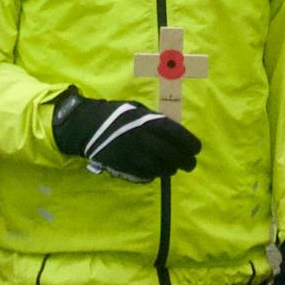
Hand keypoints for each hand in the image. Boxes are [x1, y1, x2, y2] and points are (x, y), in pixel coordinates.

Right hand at [52, 90, 200, 180]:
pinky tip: (157, 171)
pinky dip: (155, 174)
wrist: (88, 127)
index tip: (196, 149)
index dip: (191, 144)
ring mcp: (135, 155)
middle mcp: (144, 139)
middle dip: (186, 161)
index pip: (178, 135)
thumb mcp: (139, 110)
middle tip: (190, 164)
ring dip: (171, 169)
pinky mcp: (125, 167)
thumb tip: (176, 132)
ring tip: (173, 168)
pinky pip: (146, 175)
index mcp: (149, 122)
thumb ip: (157, 121)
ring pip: (162, 168)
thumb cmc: (117, 115)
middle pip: (173, 155)